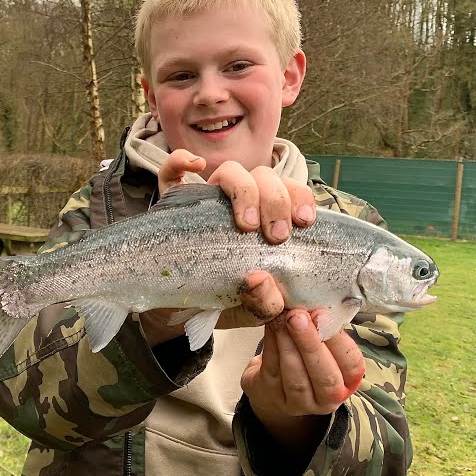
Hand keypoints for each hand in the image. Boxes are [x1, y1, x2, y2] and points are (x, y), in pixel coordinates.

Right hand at [142, 153, 319, 346]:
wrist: (182, 313)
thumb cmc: (225, 300)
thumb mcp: (251, 310)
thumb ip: (265, 303)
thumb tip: (261, 280)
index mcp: (267, 219)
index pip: (290, 191)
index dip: (300, 198)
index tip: (303, 222)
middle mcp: (239, 203)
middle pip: (264, 176)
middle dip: (276, 201)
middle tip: (276, 236)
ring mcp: (205, 200)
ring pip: (230, 170)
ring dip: (243, 189)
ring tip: (245, 224)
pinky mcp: (173, 203)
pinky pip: (172, 170)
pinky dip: (181, 162)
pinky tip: (195, 167)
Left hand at [241, 309, 366, 451]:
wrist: (272, 386)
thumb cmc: (305, 359)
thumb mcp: (323, 347)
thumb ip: (325, 330)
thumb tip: (317, 301)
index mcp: (347, 382)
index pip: (352, 365)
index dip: (338, 341)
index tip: (322, 314)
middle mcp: (327, 399)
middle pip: (324, 376)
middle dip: (311, 343)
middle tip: (298, 316)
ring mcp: (298, 403)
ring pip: (295, 376)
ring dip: (287, 344)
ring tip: (282, 318)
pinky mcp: (271, 396)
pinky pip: (272, 370)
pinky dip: (271, 345)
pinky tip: (270, 326)